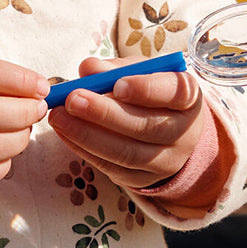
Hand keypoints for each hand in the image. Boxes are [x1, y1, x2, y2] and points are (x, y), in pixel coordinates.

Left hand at [46, 57, 203, 190]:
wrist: (165, 131)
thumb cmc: (147, 91)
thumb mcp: (137, 72)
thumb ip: (114, 68)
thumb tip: (88, 69)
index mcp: (187, 98)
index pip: (175, 93)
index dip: (146, 89)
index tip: (117, 84)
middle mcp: (183, 133)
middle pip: (146, 127)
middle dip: (104, 113)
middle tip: (72, 99)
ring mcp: (165, 161)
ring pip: (126, 153)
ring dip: (87, 135)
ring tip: (59, 117)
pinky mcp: (143, 179)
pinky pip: (112, 168)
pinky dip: (84, 149)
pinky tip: (64, 132)